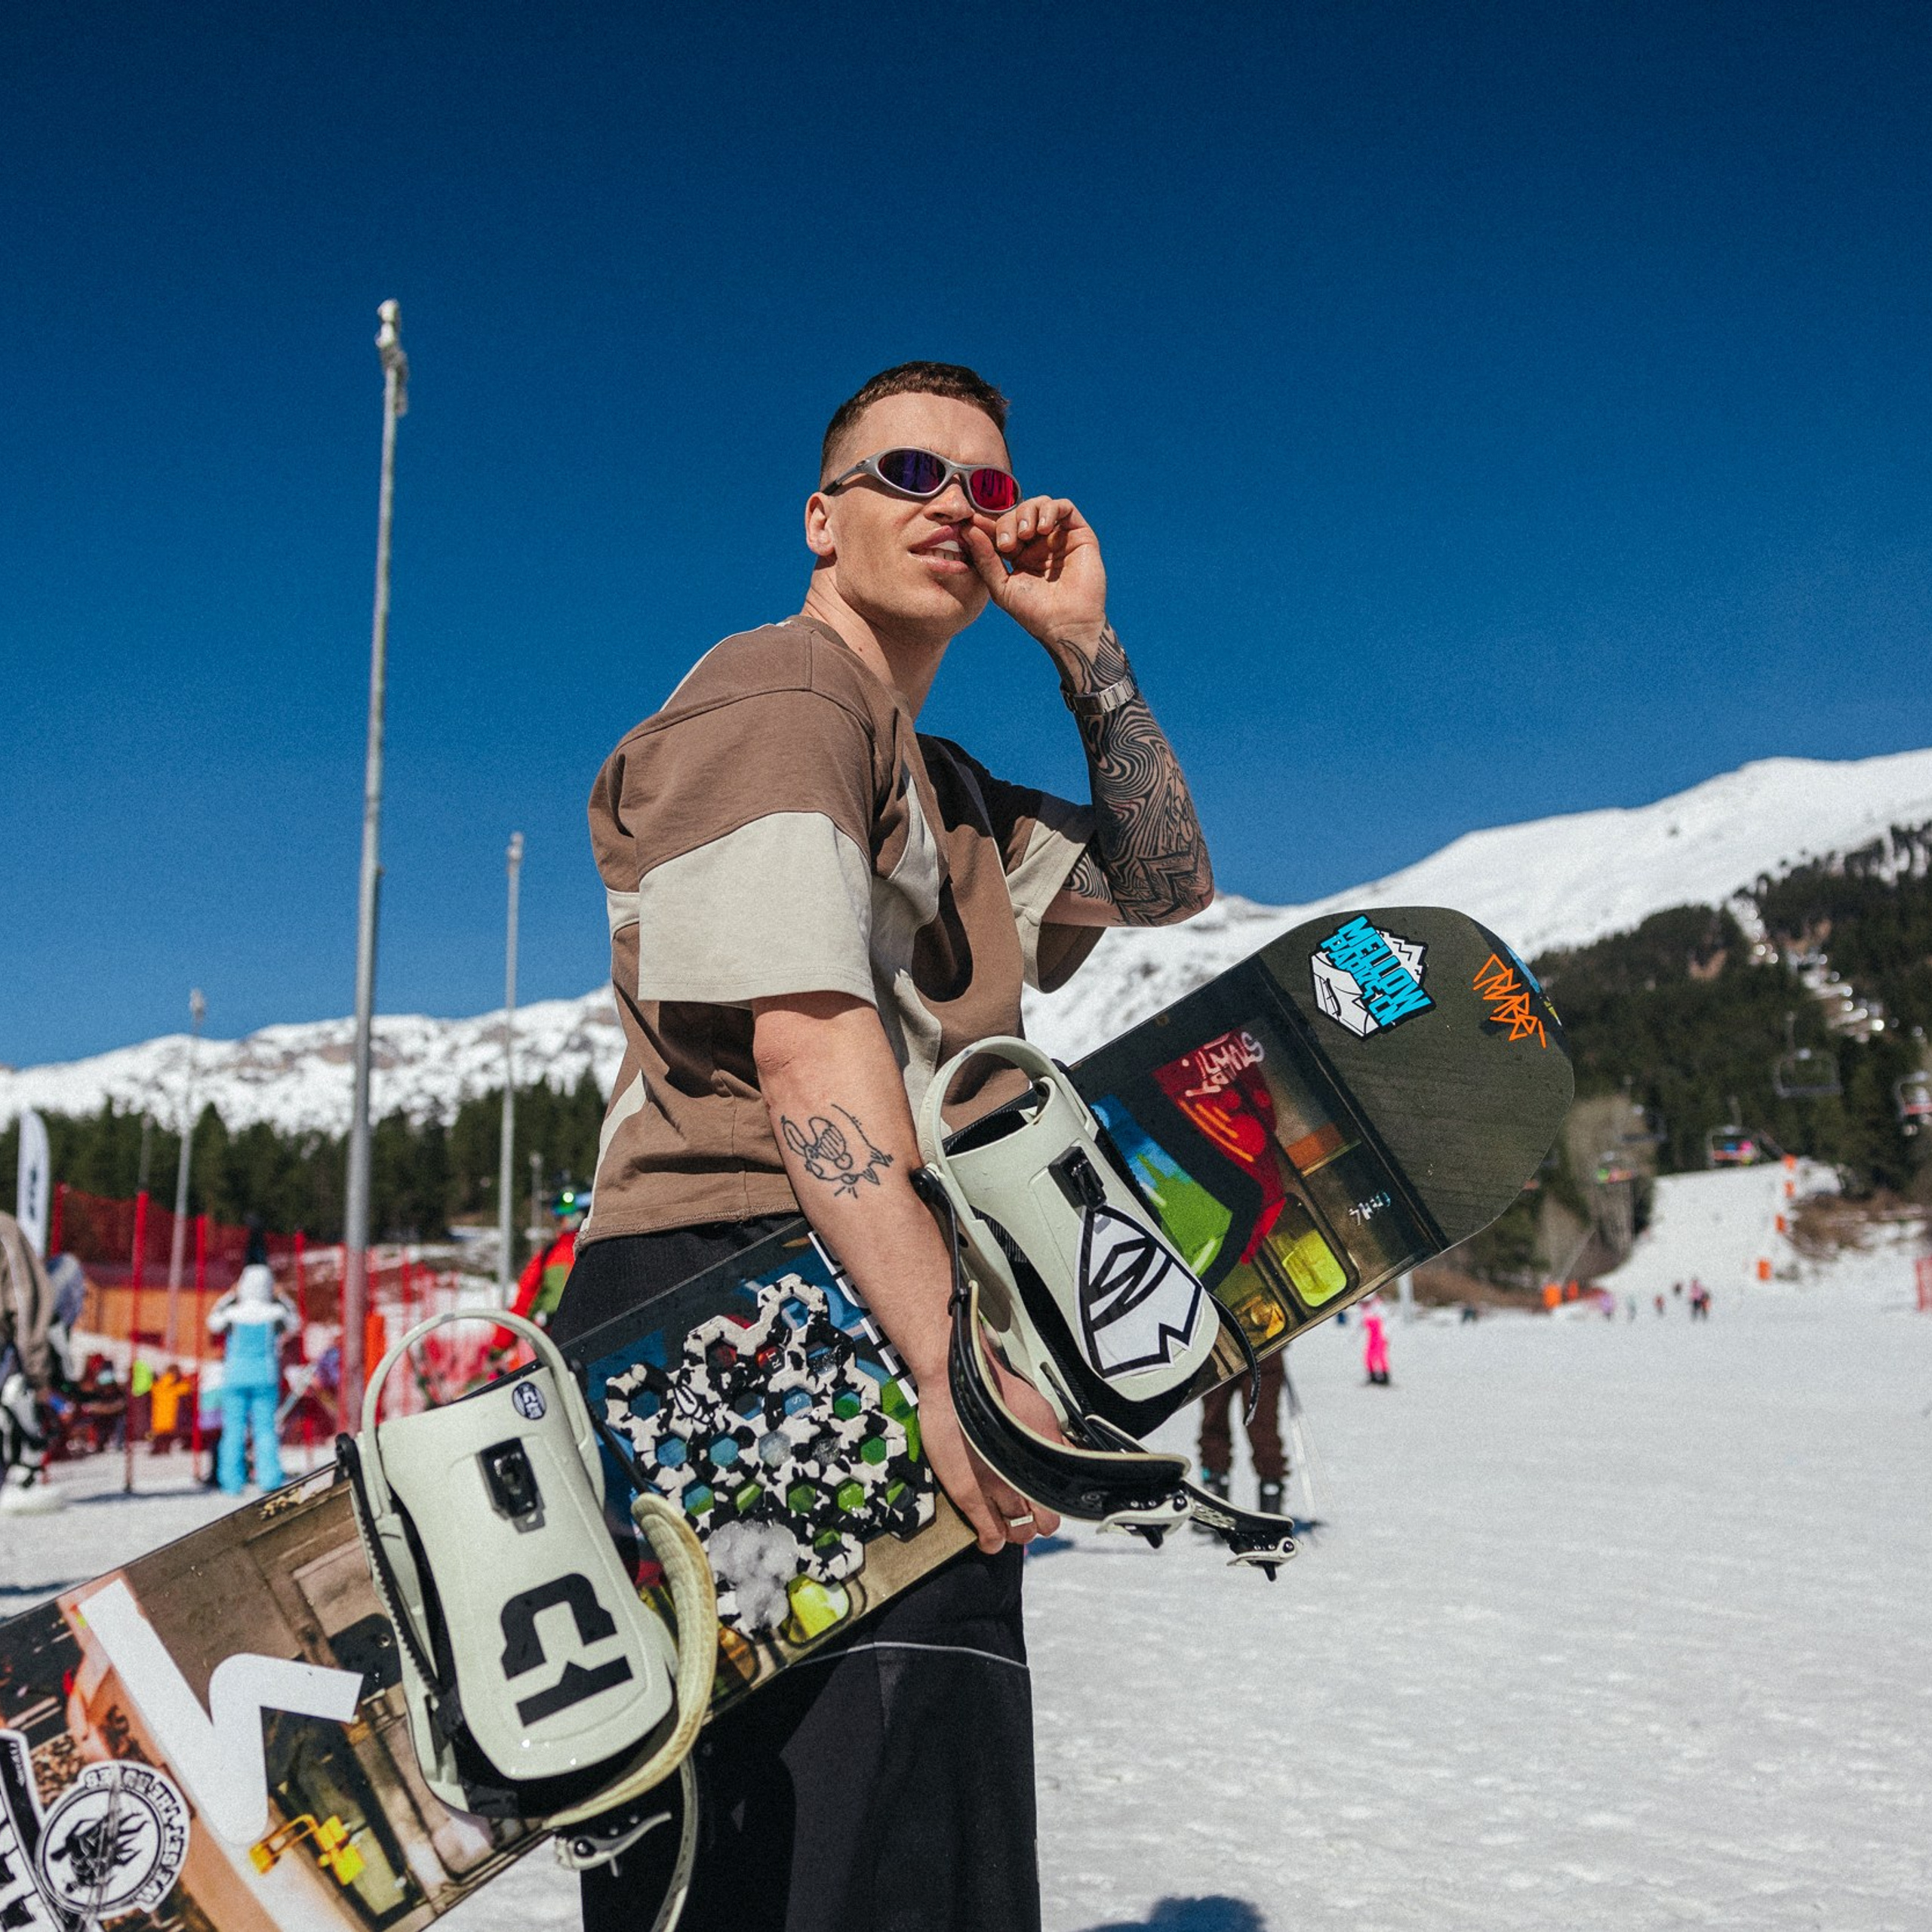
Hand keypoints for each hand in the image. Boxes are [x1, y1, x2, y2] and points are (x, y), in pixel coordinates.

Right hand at [914, 1376, 1061, 1555]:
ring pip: (1017, 1533)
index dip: (1051, 1508)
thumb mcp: (1040, 1411)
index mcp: (1044, 1460)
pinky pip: (988, 1534)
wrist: (955, 1383)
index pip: (1060, 1504)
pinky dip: (991, 1541)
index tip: (1042, 1506)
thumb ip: (1055, 1438)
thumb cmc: (994, 1390)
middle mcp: (1025, 1478)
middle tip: (1025, 1515)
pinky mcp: (968, 1495)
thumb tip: (1069, 1452)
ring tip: (1005, 1524)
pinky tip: (989, 1539)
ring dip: (1014, 1533)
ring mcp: (997, 1490)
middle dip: (1036, 1523)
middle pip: (1043, 1524)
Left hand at [963, 494, 1108, 668]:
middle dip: (1007, 522)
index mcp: (1019, 555)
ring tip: (1025, 535)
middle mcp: (1039, 544)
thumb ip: (985, 558)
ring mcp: (1059, 537)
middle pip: (1017, 514)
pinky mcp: (1079, 534)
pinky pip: (1064, 507)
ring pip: (1039, 505)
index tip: (972, 522)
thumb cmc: (1034, 612)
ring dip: (1027, 513)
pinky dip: (1050, 510)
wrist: (1067, 625)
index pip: (1001, 528)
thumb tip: (969, 529)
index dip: (987, 523)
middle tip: (1006, 544)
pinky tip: (1043, 529)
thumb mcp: (1001, 586)